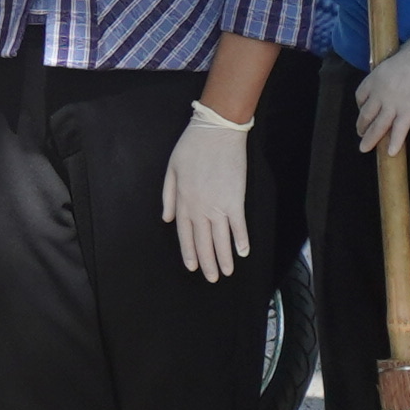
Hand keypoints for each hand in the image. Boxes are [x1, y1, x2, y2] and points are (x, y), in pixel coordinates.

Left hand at [158, 101, 256, 282]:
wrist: (216, 131)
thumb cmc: (192, 146)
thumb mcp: (171, 169)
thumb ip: (168, 196)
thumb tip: (167, 219)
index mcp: (183, 200)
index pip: (185, 233)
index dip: (189, 251)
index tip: (193, 266)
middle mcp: (199, 207)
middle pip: (202, 240)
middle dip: (207, 261)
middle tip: (211, 278)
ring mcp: (218, 204)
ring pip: (220, 238)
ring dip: (223, 257)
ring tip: (226, 272)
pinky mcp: (235, 199)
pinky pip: (238, 224)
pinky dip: (240, 240)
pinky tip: (243, 253)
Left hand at [354, 0, 409, 154]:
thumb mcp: (402, 54)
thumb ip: (397, 68)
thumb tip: (402, 70)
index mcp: (376, 74)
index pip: (361, 95)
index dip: (361, 105)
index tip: (364, 110)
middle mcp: (381, 91)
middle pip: (366, 113)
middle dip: (363, 125)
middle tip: (361, 134)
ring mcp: (395, 102)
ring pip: (378, 126)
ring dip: (370, 139)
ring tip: (365, 148)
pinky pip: (399, 131)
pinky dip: (395, 143)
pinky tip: (391, 153)